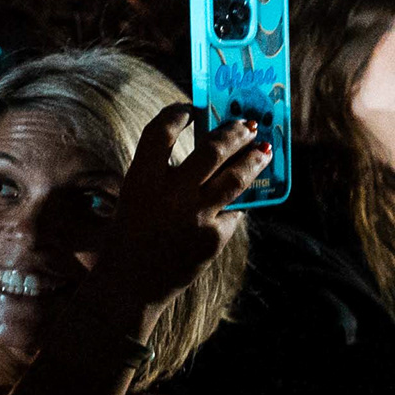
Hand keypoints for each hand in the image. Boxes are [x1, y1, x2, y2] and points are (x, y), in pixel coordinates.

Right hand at [66, 103, 264, 328]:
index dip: (177, 114)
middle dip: (232, 132)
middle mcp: (170, 194)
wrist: (129, 286)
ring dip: (254, 159)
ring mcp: (195, 216)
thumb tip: (208, 151)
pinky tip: (250, 192)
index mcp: (140, 180)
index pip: (160, 133)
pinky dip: (240, 201)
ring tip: (265, 148)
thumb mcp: (137, 199)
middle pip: (210, 149)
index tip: (191, 108)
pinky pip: (235, 211)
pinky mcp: (214, 237)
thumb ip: (164, 176)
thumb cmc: (130, 237)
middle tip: (246, 124)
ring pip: (236, 177)